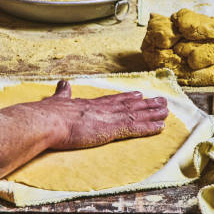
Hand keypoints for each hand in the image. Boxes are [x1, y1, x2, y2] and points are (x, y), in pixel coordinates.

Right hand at [20, 80, 168, 149]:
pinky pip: (135, 128)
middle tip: (160, 101)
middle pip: (129, 104)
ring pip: (137, 114)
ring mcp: (108, 118)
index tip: (138, 94)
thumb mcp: (56, 101)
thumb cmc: (48, 115)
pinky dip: (149, 127)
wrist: (47, 121)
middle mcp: (102, 108)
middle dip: (145, 103)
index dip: (126, 98)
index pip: (112, 100)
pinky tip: (160, 127)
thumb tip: (62, 83)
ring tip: (166, 110)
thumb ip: (62, 93)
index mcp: (89, 104)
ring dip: (153, 113)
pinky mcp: (111, 129)